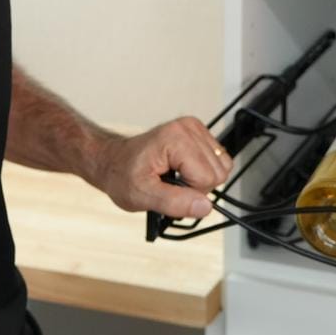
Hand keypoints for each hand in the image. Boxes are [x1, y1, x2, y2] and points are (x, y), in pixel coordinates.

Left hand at [90, 117, 231, 219]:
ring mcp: (194, 128)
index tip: (168, 189)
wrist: (112, 161)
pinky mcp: (198, 132)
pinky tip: (183, 170)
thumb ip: (175, 202)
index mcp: (175, 139)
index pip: (207, 178)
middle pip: (218, 172)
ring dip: (201, 179)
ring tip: (176, 177)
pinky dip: (203, 171)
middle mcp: (188, 127)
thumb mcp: (142, 196)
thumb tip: (204, 207)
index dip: (191, 194)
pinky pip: (218, 160)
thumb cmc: (122, 175)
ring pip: (223, 166)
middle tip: (171, 185)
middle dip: (197, 187)